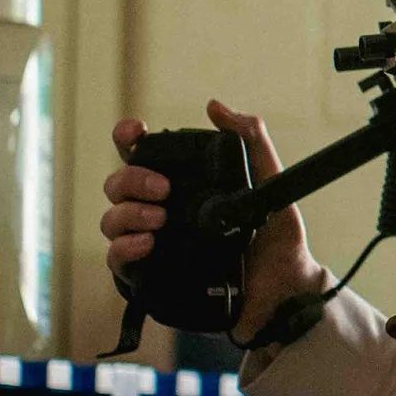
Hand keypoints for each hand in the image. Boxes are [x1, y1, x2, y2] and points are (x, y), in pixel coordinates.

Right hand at [101, 100, 331, 340]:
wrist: (284, 290)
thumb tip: (214, 106)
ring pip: (111, 220)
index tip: (138, 133)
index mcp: (183, 185)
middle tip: (164, 189)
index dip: (128, 138)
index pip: (139, 154)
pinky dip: (124, 248)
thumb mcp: (272, 183)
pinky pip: (117, 261)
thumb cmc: (278, 238)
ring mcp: (153, 243)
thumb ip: (250, 140)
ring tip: (161, 220)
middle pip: (117, 185)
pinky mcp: (152, 277)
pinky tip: (147, 243)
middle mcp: (161, 211)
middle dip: (131, 179)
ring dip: (128, 214)